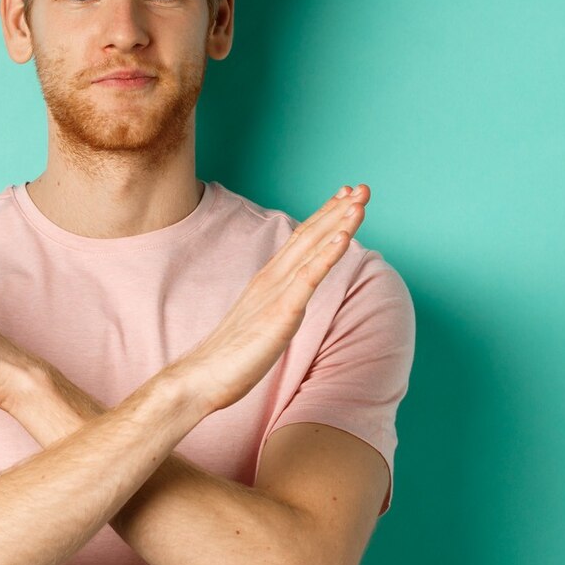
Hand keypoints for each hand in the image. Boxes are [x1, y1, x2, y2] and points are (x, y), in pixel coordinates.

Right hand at [171, 183, 369, 413]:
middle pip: (310, 235)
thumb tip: (288, 304)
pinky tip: (344, 237)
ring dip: (339, 222)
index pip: (300, 239)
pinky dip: (328, 254)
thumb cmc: (229, 357)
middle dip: (338, 210)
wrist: (201, 377)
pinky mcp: (281, 312)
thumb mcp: (259, 322)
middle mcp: (272, 279)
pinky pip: (309, 278)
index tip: (344, 196)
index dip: (325, 216)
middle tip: (362, 187)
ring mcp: (276, 293)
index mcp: (268, 280)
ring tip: (360, 201)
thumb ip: (275, 306)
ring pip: (312, 249)